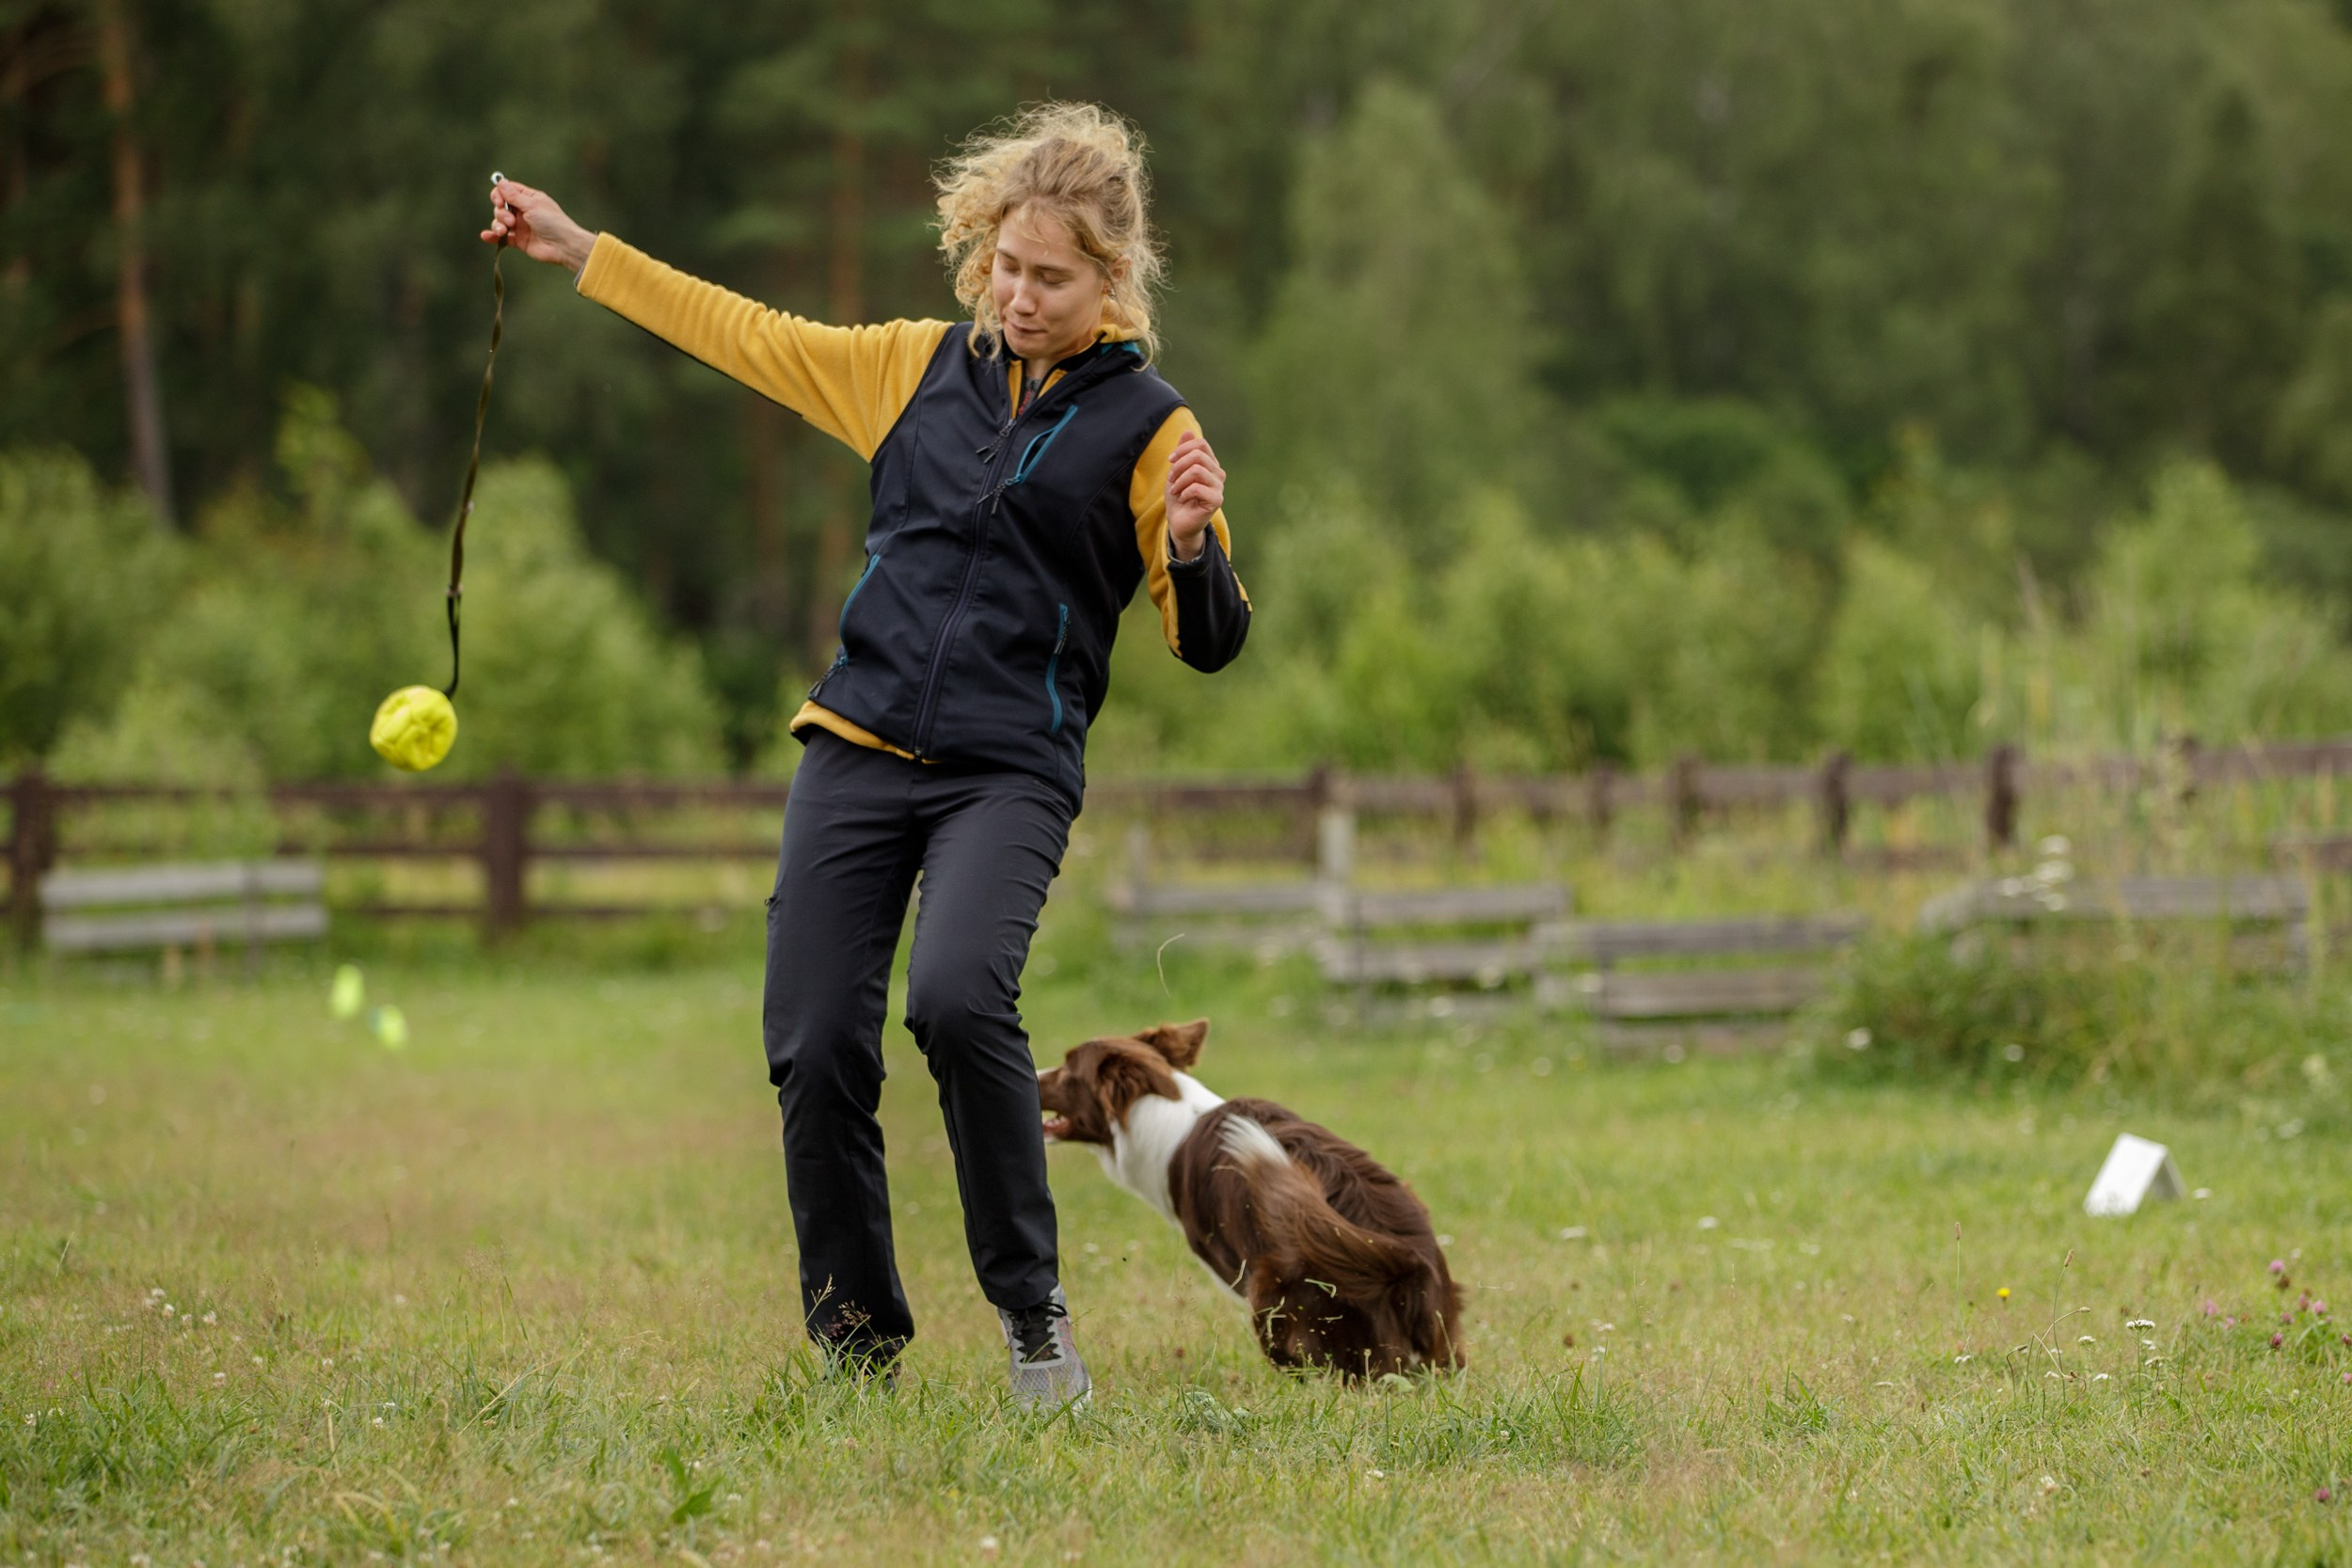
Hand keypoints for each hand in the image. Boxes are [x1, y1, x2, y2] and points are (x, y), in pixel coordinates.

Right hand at [481, 177, 594, 274]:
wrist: (564, 246)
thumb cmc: (553, 222)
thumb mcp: (532, 205)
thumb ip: (514, 196)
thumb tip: (501, 182)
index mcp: (528, 199)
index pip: (506, 191)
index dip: (499, 195)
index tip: (500, 201)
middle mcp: (523, 211)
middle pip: (500, 207)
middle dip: (501, 213)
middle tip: (511, 221)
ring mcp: (520, 226)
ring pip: (499, 221)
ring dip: (497, 225)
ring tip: (503, 231)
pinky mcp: (519, 240)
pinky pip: (502, 237)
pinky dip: (493, 236)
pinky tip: (486, 236)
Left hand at [1165, 431, 1224, 562]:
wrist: (1179, 522)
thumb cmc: (1178, 496)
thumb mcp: (1176, 471)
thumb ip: (1183, 452)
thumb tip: (1188, 431)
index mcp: (1210, 463)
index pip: (1201, 444)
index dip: (1182, 449)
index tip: (1170, 460)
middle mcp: (1218, 473)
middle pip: (1198, 456)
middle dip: (1178, 466)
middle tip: (1171, 479)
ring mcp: (1219, 487)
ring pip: (1197, 470)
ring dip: (1180, 481)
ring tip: (1175, 490)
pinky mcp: (1217, 500)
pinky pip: (1197, 487)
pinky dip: (1184, 492)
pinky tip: (1182, 499)